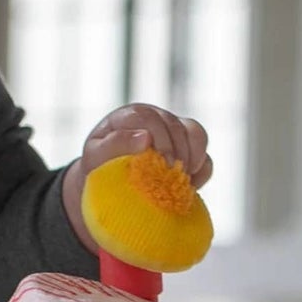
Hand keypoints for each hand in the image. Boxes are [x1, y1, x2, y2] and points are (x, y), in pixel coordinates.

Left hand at [62, 105, 211, 252]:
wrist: (107, 184)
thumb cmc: (98, 166)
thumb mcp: (96, 155)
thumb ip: (115, 144)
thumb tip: (145, 138)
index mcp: (129, 116)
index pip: (147, 117)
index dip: (159, 138)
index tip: (162, 162)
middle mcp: (154, 118)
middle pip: (175, 125)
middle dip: (177, 152)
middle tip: (171, 176)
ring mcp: (173, 132)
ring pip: (196, 133)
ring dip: (193, 158)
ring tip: (182, 179)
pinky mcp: (186, 150)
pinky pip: (205, 154)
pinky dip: (201, 171)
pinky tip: (189, 185)